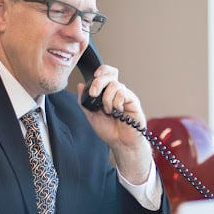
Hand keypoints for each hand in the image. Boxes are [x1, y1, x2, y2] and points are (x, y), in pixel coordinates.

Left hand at [77, 65, 152, 184]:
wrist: (121, 143)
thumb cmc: (109, 132)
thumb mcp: (91, 116)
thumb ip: (84, 101)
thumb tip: (80, 85)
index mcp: (107, 93)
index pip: (106, 74)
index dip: (102, 70)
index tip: (94, 75)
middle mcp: (117, 92)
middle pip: (110, 75)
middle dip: (99, 82)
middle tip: (94, 94)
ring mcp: (125, 96)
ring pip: (115, 85)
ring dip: (107, 99)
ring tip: (108, 112)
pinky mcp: (133, 101)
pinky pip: (123, 93)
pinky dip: (116, 103)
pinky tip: (117, 112)